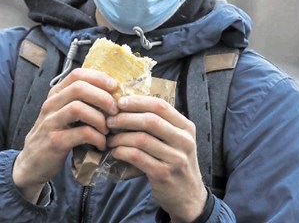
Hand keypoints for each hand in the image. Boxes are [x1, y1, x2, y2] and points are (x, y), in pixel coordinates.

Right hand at [12, 68, 118, 202]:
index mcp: (56, 94)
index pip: (77, 75)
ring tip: (107, 129)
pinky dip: (97, 138)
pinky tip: (101, 144)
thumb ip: (81, 101)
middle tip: (115, 110)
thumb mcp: (64, 113)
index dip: (99, 78)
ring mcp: (51, 122)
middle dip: (103, 97)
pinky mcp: (55, 141)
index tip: (115, 87)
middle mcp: (51, 104)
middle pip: (79, 88)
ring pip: (78, 108)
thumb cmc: (56, 134)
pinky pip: (81, 133)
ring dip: (100, 118)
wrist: (32, 162)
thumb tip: (112, 92)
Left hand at [106, 96, 206, 221]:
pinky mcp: (163, 174)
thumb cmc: (176, 162)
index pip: (160, 106)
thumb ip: (160, 125)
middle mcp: (184, 141)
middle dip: (125, 118)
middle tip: (110, 120)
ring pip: (141, 139)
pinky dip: (122, 152)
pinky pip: (137, 157)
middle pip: (150, 120)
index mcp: (186, 127)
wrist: (188, 196)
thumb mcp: (176, 140)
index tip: (120, 102)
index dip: (138, 102)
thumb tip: (127, 107)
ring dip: (120, 137)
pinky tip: (116, 152)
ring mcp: (175, 158)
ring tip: (110, 138)